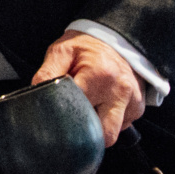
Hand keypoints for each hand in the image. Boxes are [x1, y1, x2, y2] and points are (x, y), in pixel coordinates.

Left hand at [32, 31, 146, 144]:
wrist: (115, 39)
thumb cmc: (86, 46)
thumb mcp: (61, 51)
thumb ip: (47, 74)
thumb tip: (36, 96)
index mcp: (99, 76)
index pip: (78, 110)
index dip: (64, 116)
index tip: (55, 115)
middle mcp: (120, 91)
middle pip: (103, 134)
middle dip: (85, 133)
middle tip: (72, 119)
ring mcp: (133, 102)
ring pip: (113, 133)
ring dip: (97, 128)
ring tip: (87, 109)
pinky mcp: (139, 108)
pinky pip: (122, 126)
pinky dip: (109, 121)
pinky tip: (101, 105)